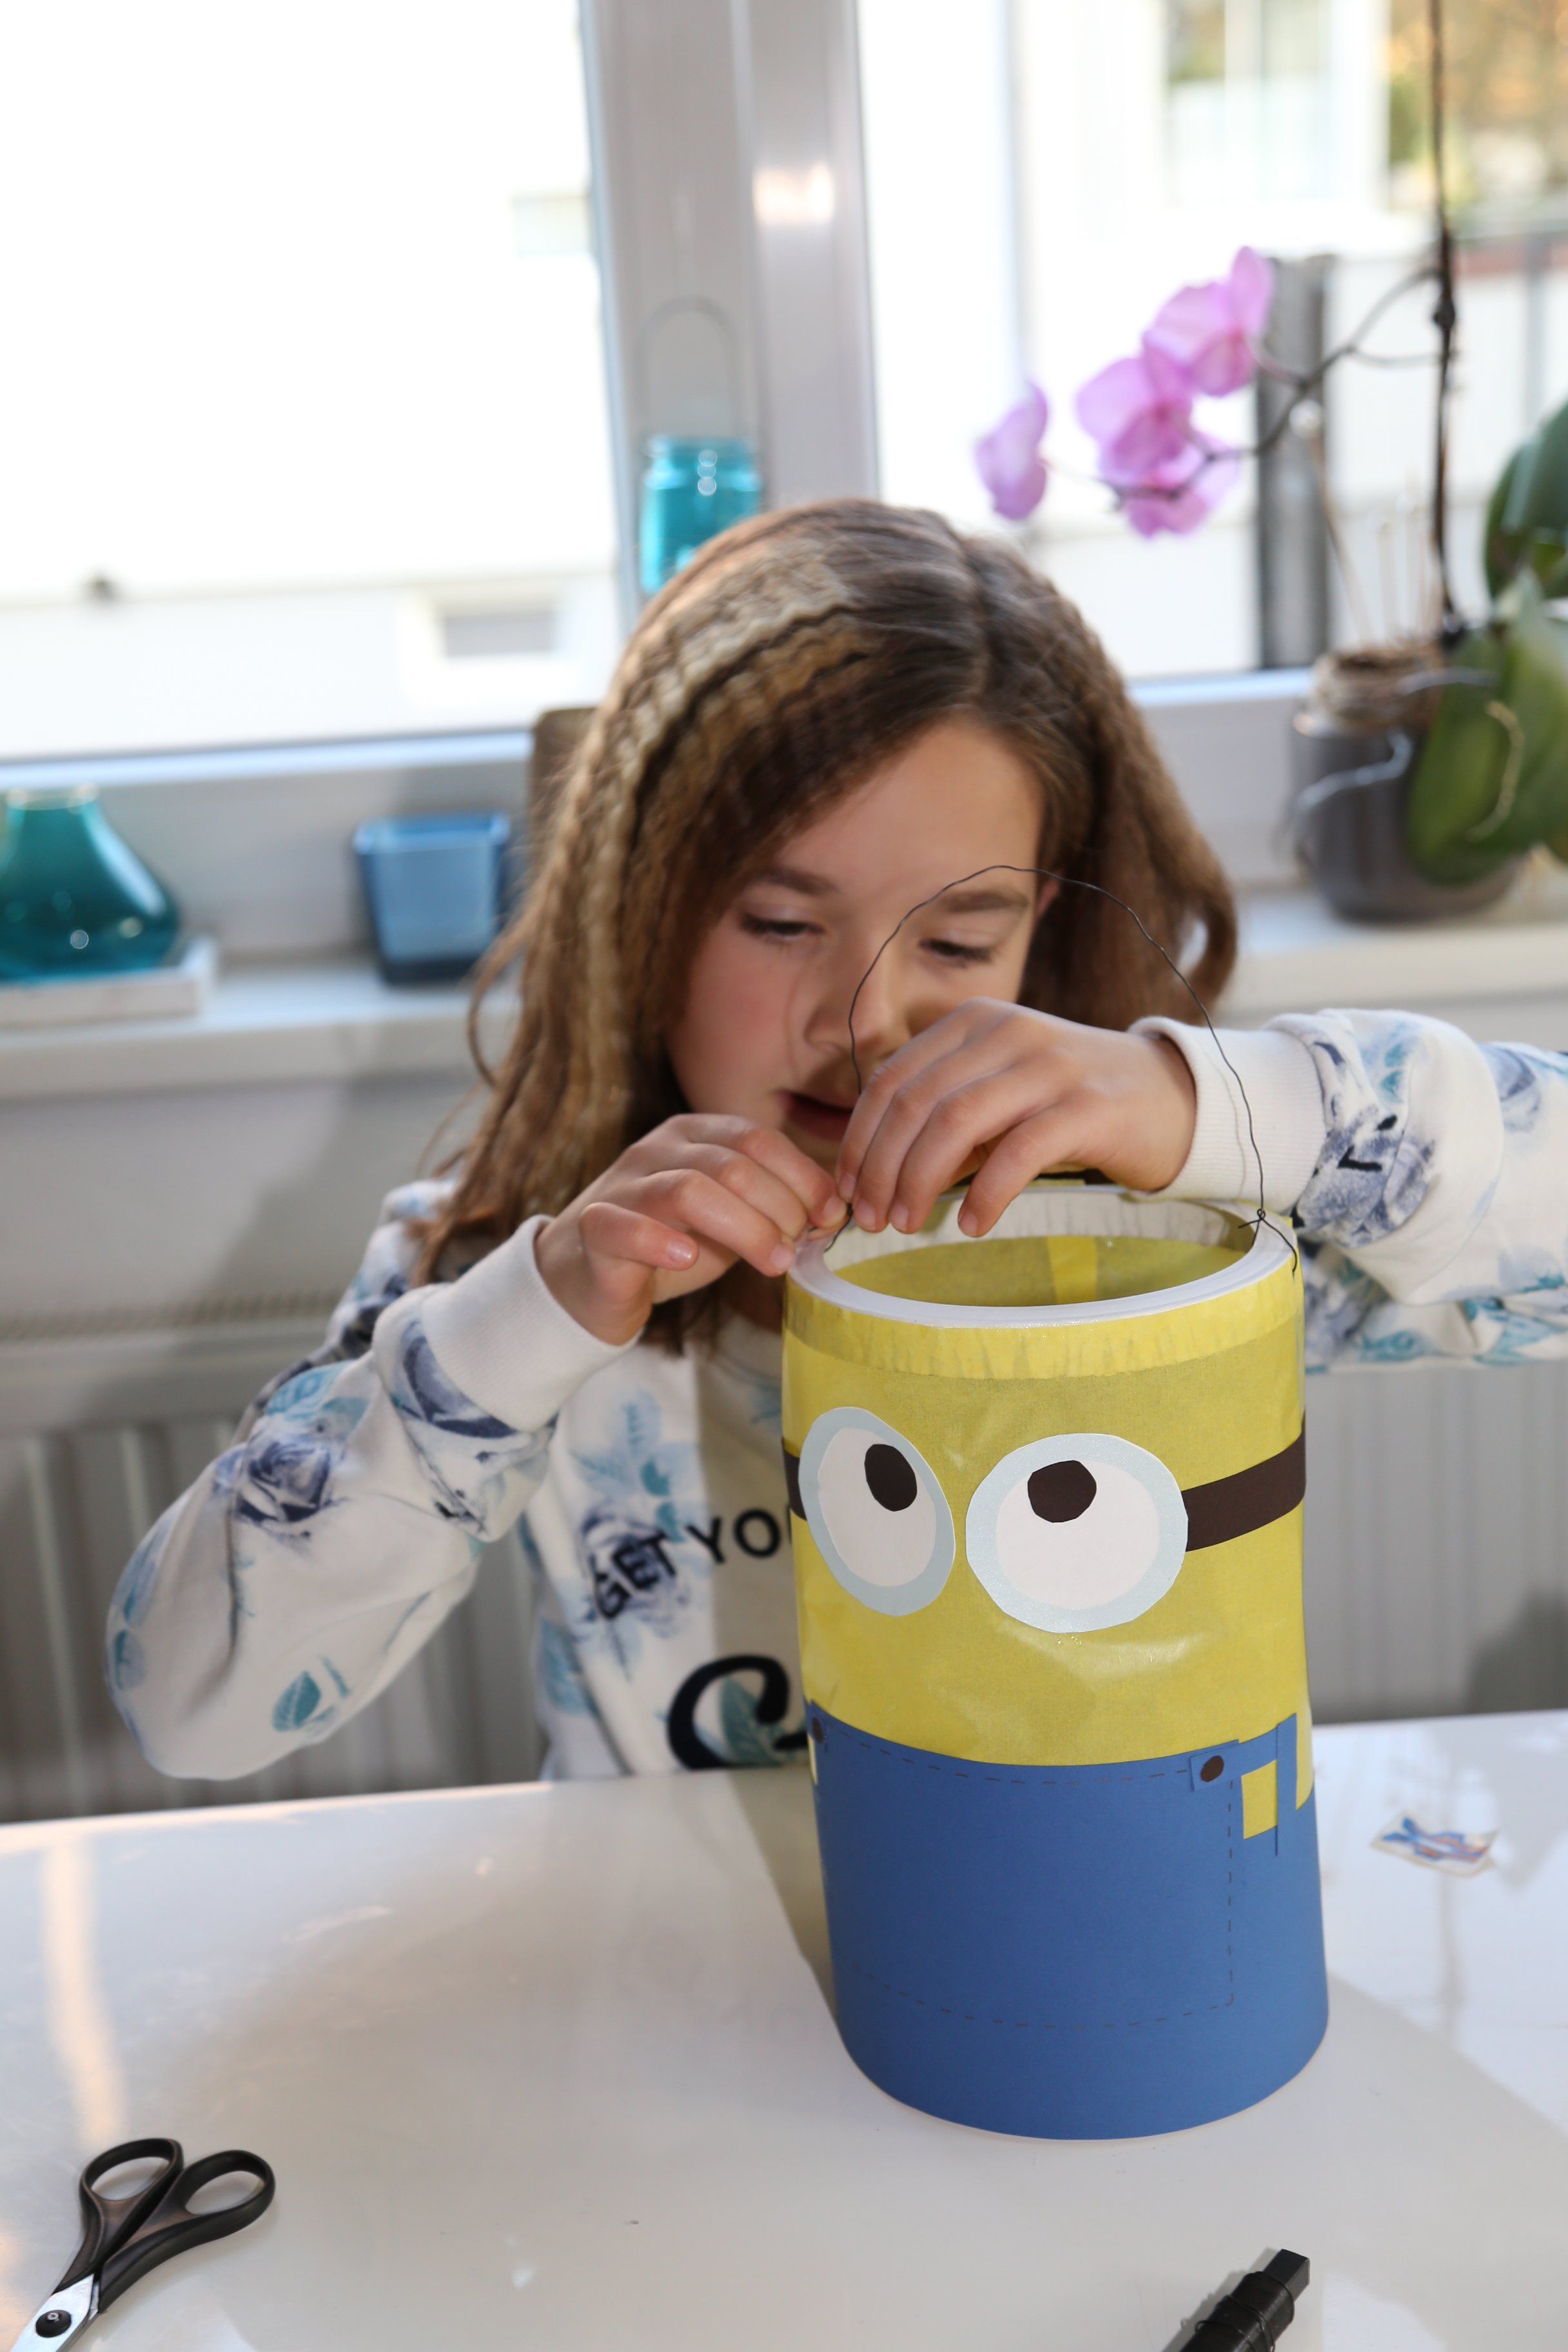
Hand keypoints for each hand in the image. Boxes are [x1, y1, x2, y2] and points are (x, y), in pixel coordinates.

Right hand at [535, 1114, 847, 1345]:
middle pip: (732, 1164)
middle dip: (780, 1207)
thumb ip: (774, 1207)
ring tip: (773, 1263)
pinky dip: (661, 1241)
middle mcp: (656, 1150)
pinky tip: (690, 1259)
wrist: (589, 1280)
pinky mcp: (594, 1230)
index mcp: (693, 1134)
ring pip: (688, 1189)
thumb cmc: (670, 1244)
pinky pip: (624, 1227)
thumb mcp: (730, 1219)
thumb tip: (833, 1212)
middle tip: (798, 1249)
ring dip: (744, 1228)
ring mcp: (622, 1187)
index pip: (757, 1138)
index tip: (830, 1215)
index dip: (803, 1175)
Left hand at [835, 1001, 1197, 1237]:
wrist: (1169, 1097)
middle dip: (882, 1167)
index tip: (847, 1190)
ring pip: (956, 1122)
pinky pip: (1017, 1152)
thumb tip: (877, 1176)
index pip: (892, 1079)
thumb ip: (944, 1118)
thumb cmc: (1069, 1104)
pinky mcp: (1086, 1106)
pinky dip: (985, 1194)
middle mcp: (1005, 1031)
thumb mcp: (998, 1094)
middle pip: (915, 1102)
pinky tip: (972, 1224)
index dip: (859, 1139)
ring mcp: (1048, 1065)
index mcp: (973, 1022)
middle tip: (871, 1219)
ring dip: (920, 1181)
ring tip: (908, 1223)